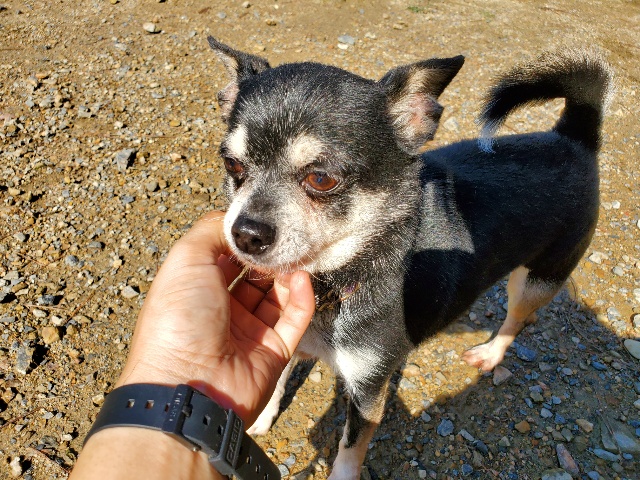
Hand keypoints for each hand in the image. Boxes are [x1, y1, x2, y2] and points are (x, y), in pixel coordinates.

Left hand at [116, 210, 314, 424]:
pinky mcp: (274, 351)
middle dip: (271, 258)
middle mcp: (223, 310)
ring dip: (288, 274)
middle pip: (256, 276)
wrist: (188, 384)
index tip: (261, 227)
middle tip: (286, 240)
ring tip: (296, 257)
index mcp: (198, 289)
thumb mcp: (185, 260)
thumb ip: (211, 231)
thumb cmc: (179, 318)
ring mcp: (250, 332)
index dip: (244, 243)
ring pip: (278, 295)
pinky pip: (295, 319)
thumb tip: (238, 221)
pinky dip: (302, 298)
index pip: (228, 258)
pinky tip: (301, 280)